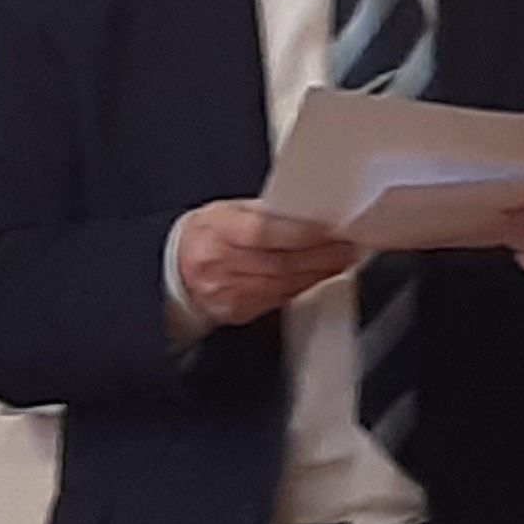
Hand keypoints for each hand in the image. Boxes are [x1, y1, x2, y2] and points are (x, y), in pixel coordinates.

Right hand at [174, 201, 353, 327]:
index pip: (263, 233)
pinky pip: (281, 298)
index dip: (300, 233)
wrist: (173, 272)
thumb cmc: (204, 236)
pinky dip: (306, 285)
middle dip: (323, 254)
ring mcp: (230, 293)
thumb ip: (262, 212)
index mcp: (216, 232)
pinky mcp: (240, 312)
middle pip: (282, 262)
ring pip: (286, 284)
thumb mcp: (225, 211)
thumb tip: (304, 212)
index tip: (329, 229)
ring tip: (344, 257)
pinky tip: (322, 274)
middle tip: (349, 244)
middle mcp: (221, 265)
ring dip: (321, 271)